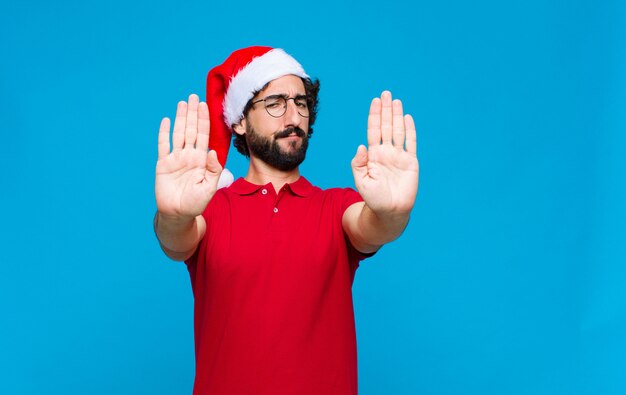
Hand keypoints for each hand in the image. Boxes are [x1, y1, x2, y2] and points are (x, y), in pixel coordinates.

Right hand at [155, 94, 222, 218]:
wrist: (177, 213)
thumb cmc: (196, 202)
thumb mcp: (210, 187)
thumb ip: (213, 169)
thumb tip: (213, 151)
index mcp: (201, 160)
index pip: (204, 135)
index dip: (204, 120)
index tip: (205, 105)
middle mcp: (189, 155)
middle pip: (191, 129)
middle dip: (193, 113)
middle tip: (193, 96)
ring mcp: (176, 158)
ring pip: (178, 133)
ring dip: (180, 118)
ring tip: (182, 102)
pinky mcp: (163, 164)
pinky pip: (163, 145)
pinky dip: (164, 133)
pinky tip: (166, 121)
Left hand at [351, 91, 418, 214]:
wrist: (390, 211)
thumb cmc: (373, 198)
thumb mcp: (361, 181)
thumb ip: (358, 164)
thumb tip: (361, 146)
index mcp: (373, 155)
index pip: (373, 130)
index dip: (374, 116)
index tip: (375, 101)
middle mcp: (386, 152)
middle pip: (386, 126)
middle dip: (385, 110)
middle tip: (385, 93)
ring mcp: (399, 156)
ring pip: (398, 131)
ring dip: (397, 116)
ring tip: (396, 100)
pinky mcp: (411, 162)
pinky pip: (411, 143)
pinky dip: (410, 130)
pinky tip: (407, 118)